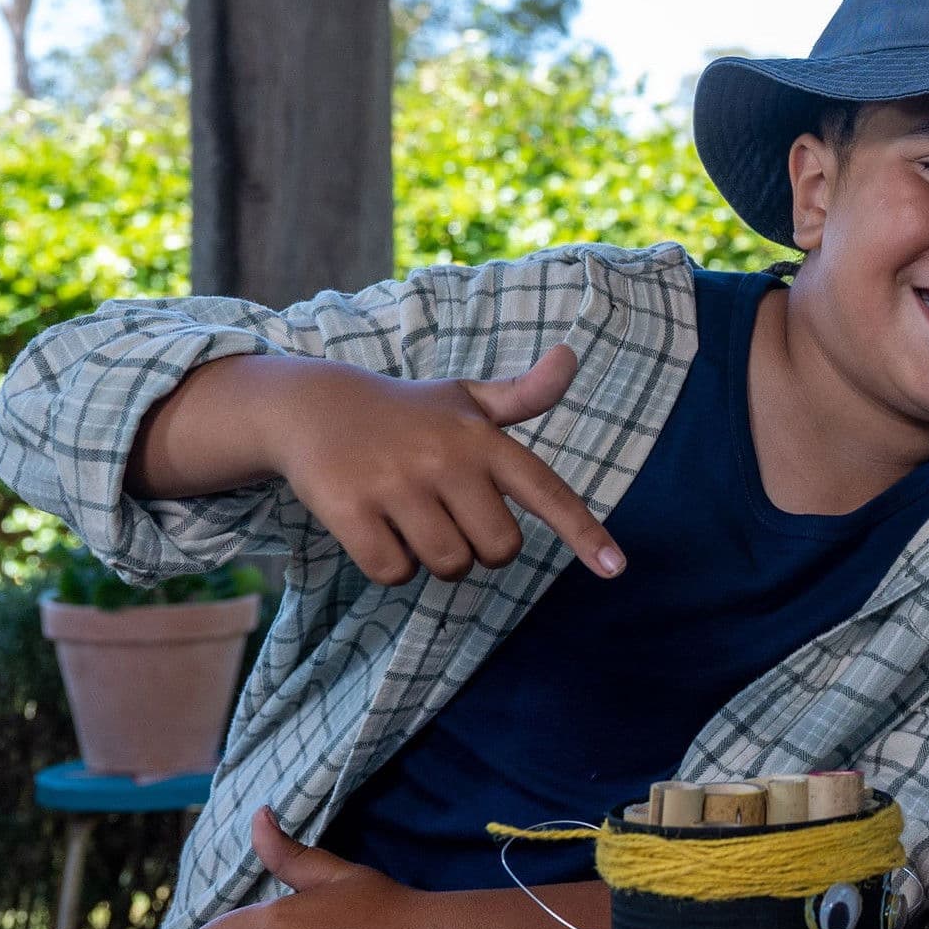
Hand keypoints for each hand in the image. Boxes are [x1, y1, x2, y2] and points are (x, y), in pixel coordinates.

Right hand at [148, 343, 621, 585]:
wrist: (312, 405)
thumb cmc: (405, 413)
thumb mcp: (465, 399)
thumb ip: (523, 394)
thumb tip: (571, 357)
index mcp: (483, 438)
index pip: (547, 491)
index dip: (584, 533)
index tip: (616, 570)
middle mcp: (447, 459)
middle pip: (498, 550)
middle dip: (479, 549)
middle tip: (449, 518)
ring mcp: (397, 484)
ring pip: (447, 565)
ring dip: (432, 558)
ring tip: (409, 517)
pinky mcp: (350, 508)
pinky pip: (394, 572)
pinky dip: (391, 565)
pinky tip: (376, 528)